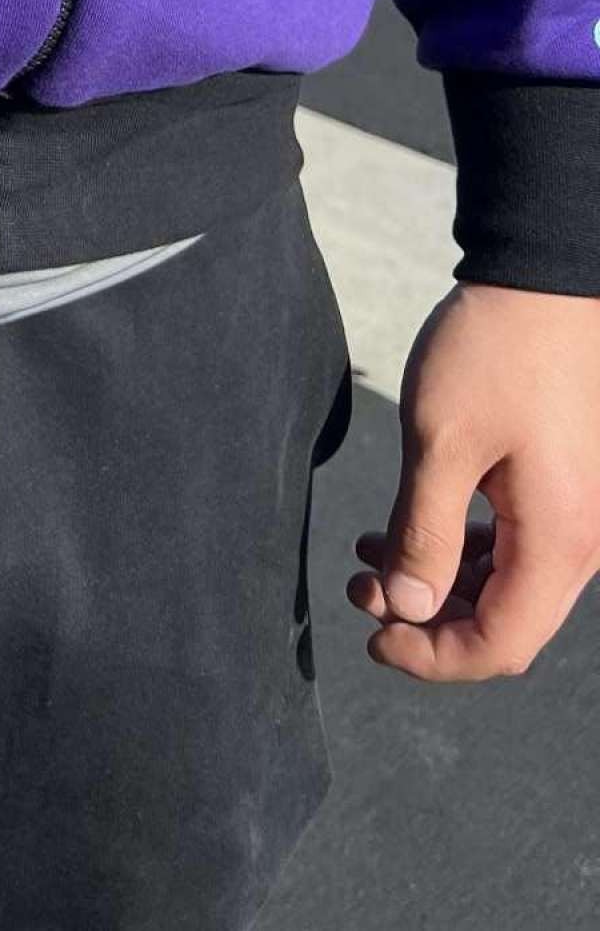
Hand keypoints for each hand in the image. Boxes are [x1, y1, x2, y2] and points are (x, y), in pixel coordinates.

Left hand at [348, 283, 599, 679]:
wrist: (542, 279)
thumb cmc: (492, 352)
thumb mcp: (440, 442)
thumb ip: (424, 533)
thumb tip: (406, 608)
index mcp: (559, 541)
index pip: (500, 645)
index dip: (433, 658)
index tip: (372, 640)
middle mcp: (582, 540)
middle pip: (506, 622)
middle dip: (428, 619)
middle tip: (360, 588)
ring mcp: (578, 513)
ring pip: (509, 584)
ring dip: (440, 582)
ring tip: (370, 555)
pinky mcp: (566, 486)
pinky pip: (517, 545)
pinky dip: (463, 549)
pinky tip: (409, 526)